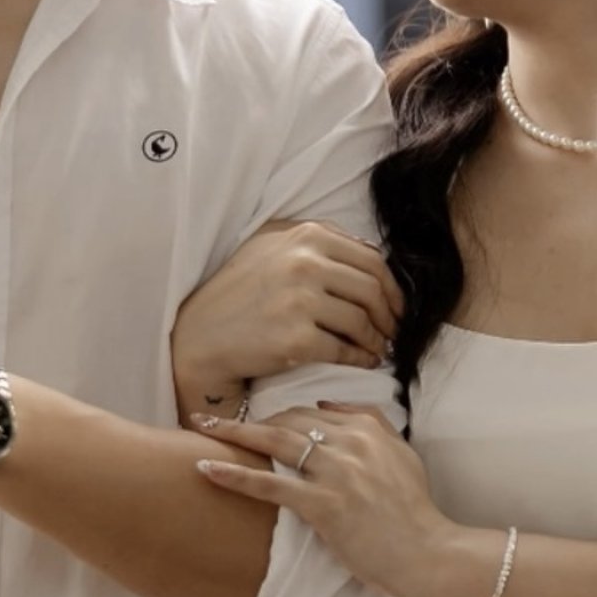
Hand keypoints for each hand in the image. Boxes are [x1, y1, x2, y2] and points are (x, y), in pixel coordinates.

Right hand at [171, 221, 403, 426]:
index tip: (395, 304)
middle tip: (394, 330)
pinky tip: (364, 361)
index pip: (371, 258)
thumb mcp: (273, 245)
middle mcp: (305, 262)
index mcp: (306, 235)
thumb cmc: (239, 289)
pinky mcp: (296, 340)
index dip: (391, 285)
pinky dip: (362, 357)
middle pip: (373, 288)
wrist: (201, 335)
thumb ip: (318, 240)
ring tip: (379, 348)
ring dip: (378, 339)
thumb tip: (371, 255)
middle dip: (391, 313)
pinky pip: (345, 350)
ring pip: (362, 321)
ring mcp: (300, 301)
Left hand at [192, 403, 452, 596]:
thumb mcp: (400, 452)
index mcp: (366, 427)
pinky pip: (270, 485)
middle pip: (287, 421)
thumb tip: (327, 403)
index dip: (278, 418)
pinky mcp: (322, 505)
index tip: (254, 424)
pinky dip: (234, 475)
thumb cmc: (414, 509)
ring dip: (232, 434)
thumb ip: (369, 420)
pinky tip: (206, 468)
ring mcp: (334, 472)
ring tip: (200, 429)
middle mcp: (348, 441)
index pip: (311, 412)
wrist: (426, 551)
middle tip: (212, 421)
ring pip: (274, 443)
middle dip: (248, 420)